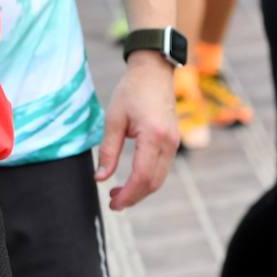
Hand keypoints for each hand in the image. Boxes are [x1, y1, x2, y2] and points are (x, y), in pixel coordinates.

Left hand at [96, 51, 177, 209]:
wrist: (153, 73)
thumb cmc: (131, 91)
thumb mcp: (113, 119)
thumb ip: (108, 150)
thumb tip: (101, 177)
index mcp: (154, 137)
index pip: (142, 177)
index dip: (128, 194)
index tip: (113, 203)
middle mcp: (169, 143)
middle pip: (154, 182)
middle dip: (134, 197)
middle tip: (113, 202)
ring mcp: (174, 143)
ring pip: (159, 178)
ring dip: (140, 189)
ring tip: (117, 193)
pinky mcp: (173, 141)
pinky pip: (162, 168)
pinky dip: (147, 178)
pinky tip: (131, 179)